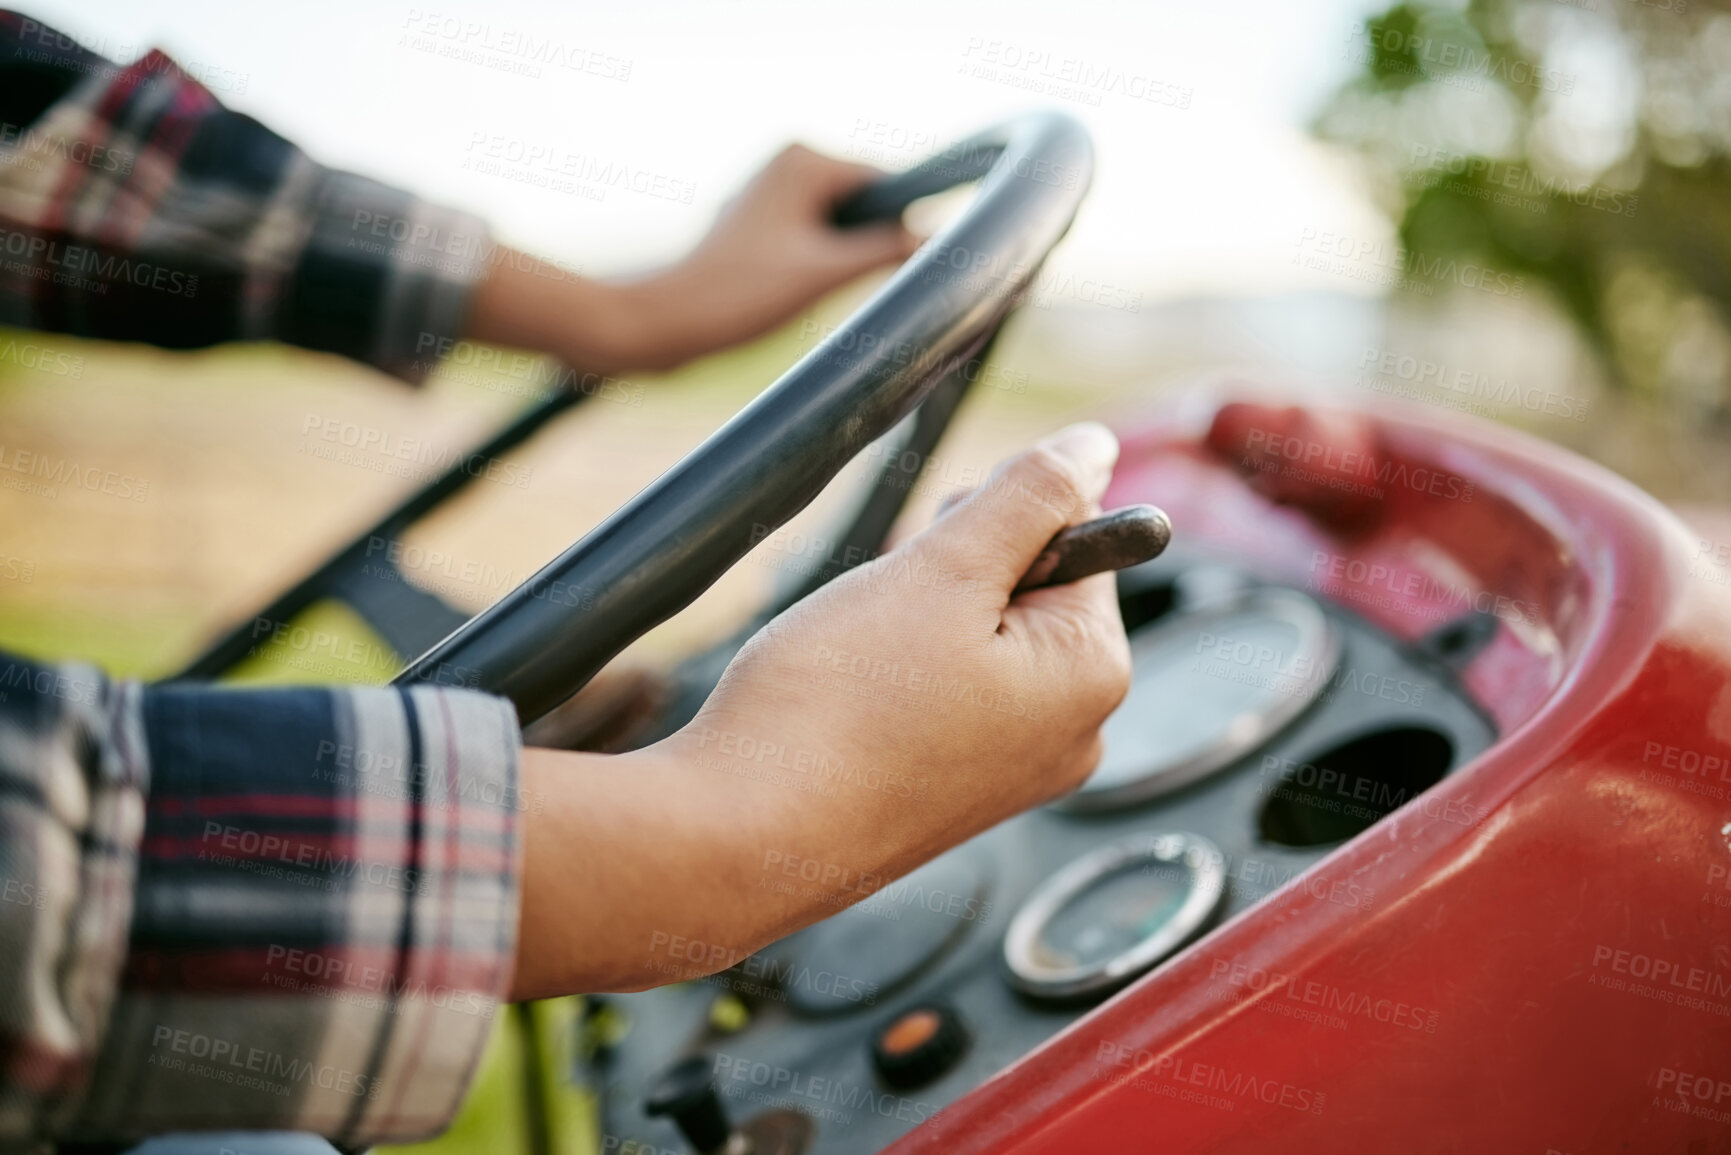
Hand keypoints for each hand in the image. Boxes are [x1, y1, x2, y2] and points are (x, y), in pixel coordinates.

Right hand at [510, 423, 1131, 997]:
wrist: (737, 836)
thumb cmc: (837, 706)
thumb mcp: (942, 570)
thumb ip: (1028, 497)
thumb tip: (1094, 446)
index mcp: (1092, 675)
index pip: (1079, 542)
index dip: (995, 524)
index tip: (931, 562)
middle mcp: (1071, 732)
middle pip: (1028, 587)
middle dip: (951, 573)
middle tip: (884, 613)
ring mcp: (1011, 770)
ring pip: (975, 633)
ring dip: (915, 616)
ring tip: (858, 660)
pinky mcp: (952, 791)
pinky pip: (941, 690)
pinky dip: (895, 671)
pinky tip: (850, 696)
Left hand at [640, 144, 920, 360]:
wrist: (669, 319)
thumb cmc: (739, 293)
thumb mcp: (824, 273)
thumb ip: (884, 251)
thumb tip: (935, 239)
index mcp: (803, 160)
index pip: (883, 181)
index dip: (901, 224)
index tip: (906, 266)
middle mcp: (787, 162)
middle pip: (862, 202)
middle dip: (866, 243)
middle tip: (841, 283)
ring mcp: (771, 189)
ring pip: (840, 222)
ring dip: (842, 256)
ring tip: (813, 287)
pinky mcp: (761, 218)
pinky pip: (814, 233)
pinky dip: (820, 260)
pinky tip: (796, 289)